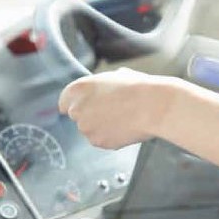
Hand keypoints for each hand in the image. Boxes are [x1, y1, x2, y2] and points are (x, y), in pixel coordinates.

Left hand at [59, 67, 174, 149]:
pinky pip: (102, 140)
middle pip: (78, 116)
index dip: (77, 103)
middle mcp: (77, 109)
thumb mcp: (117, 76)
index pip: (64, 101)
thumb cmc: (138, 88)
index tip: (86, 105)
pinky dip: (112, 136)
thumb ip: (102, 84)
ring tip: (124, 118)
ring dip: (102, 126)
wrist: (153, 106)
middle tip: (112, 110)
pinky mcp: (98, 142)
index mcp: (78, 89)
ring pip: (91, 129)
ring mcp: (86, 128)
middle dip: (91, 115)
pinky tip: (126, 127)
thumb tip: (107, 86)